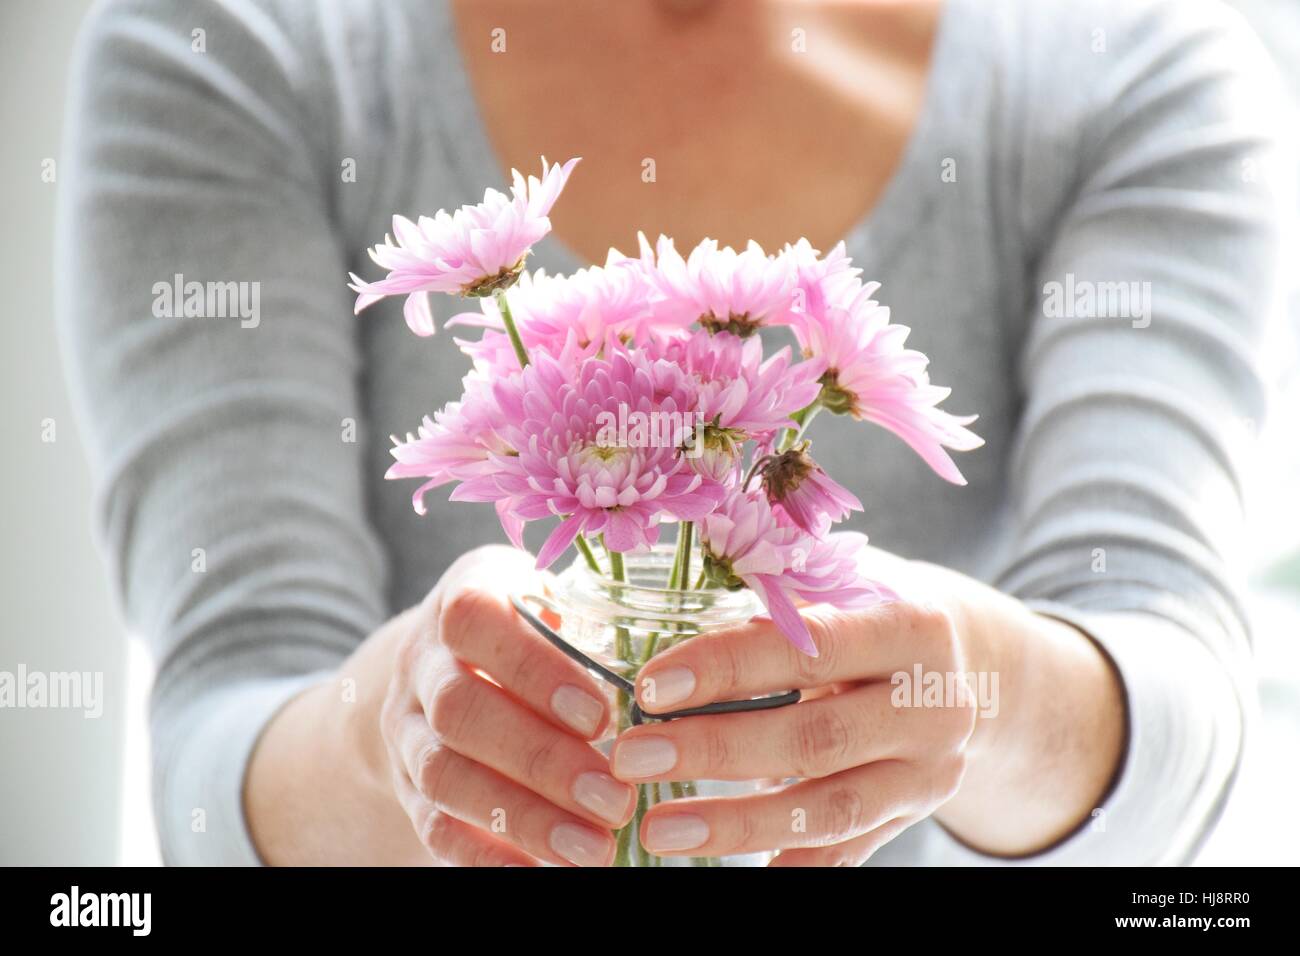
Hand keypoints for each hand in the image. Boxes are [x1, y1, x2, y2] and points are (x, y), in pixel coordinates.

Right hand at [377, 545, 636, 864]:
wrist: (440, 658)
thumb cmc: (527, 623)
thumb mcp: (551, 598)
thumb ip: (592, 619)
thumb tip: (676, 670)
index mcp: (463, 597)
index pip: (476, 622)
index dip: (533, 670)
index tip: (600, 715)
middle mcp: (422, 663)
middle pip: (460, 712)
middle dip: (540, 760)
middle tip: (615, 798)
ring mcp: (406, 727)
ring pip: (445, 775)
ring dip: (522, 817)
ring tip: (593, 848)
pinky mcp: (405, 784)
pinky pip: (432, 825)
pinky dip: (485, 855)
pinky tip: (540, 870)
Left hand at [612, 551, 1123, 863]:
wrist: (974, 668)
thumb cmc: (880, 608)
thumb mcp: (851, 579)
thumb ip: (785, 586)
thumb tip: (675, 600)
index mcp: (909, 628)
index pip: (810, 649)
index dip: (727, 668)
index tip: (650, 687)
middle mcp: (929, 706)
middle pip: (816, 738)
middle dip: (715, 750)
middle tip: (631, 757)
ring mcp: (926, 773)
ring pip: (829, 810)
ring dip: (737, 825)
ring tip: (658, 829)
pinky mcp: (911, 816)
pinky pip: (848, 850)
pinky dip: (790, 863)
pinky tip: (733, 870)